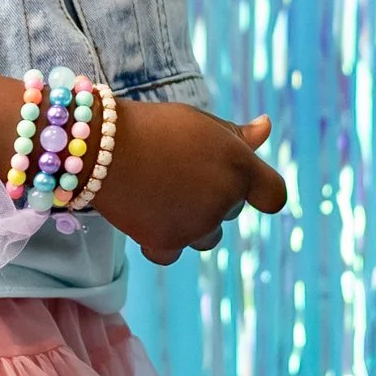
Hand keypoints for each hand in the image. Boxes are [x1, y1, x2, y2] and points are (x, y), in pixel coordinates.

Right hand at [95, 100, 287, 264]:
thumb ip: (238, 135)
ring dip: (193, 220)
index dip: (262, 191)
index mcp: (241, 168)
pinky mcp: (166, 244)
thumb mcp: (201, 124)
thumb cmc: (154, 127)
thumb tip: (266, 127)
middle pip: (232, 210)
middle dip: (213, 193)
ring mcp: (196, 226)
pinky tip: (149, 216)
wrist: (101, 145)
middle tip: (177, 169)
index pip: (274, 195)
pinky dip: (163, 240)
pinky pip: (174, 252)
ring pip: (207, 235)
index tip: (248, 185)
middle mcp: (225, 201)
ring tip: (162, 191)